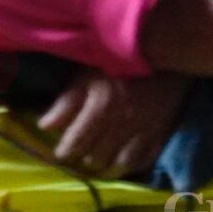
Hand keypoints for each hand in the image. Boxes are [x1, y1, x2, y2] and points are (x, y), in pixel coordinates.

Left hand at [38, 68, 188, 181]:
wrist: (167, 47)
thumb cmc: (121, 57)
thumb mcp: (88, 72)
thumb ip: (67, 101)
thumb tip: (45, 127)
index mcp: (101, 108)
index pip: (75, 144)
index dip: (65, 151)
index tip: (61, 151)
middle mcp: (122, 125)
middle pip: (96, 158)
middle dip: (84, 158)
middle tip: (80, 153)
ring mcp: (144, 131)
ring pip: (120, 164)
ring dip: (107, 165)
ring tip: (101, 160)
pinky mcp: (163, 131)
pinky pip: (146, 159)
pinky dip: (132, 164)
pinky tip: (125, 160)